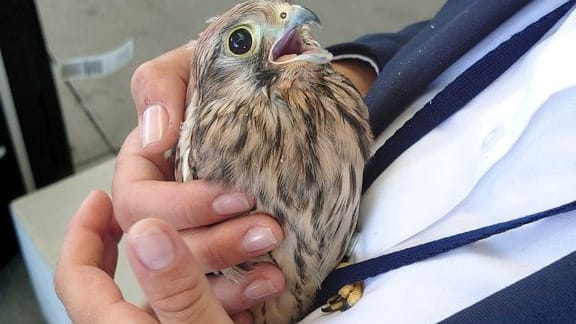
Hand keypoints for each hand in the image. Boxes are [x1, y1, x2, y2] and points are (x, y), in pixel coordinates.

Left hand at [55, 190, 252, 322]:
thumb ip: (176, 287)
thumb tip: (148, 232)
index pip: (77, 273)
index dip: (83, 230)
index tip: (99, 198)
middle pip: (125, 271)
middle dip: (149, 228)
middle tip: (159, 198)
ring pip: (177, 285)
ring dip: (213, 258)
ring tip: (246, 239)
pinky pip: (206, 305)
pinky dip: (230, 288)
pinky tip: (259, 280)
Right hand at [111, 45, 284, 320]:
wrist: (277, 94)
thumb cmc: (227, 79)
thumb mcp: (189, 67)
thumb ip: (160, 88)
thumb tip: (154, 135)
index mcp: (145, 170)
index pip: (138, 202)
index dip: (181, 206)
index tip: (232, 196)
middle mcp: (164, 206)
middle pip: (165, 247)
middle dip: (212, 244)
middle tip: (266, 229)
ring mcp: (193, 233)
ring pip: (190, 275)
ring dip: (232, 271)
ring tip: (275, 253)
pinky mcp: (222, 254)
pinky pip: (221, 286)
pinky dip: (245, 289)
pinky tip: (273, 279)